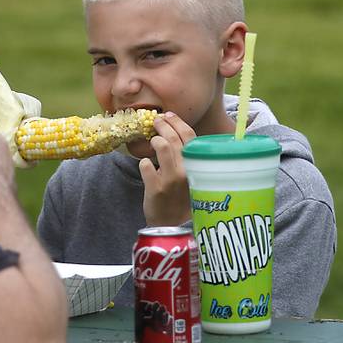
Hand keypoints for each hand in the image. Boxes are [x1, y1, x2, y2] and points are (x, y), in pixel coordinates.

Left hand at [138, 111, 194, 225]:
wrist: (173, 227)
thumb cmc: (183, 199)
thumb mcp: (193, 177)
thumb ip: (187, 158)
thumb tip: (174, 133)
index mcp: (199, 167)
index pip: (191, 137)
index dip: (178, 123)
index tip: (169, 115)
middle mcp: (187, 171)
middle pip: (175, 138)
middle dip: (163, 124)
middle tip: (156, 121)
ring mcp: (171, 180)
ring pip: (162, 147)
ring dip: (154, 140)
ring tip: (152, 141)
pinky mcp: (156, 188)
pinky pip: (145, 165)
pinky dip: (144, 162)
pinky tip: (146, 166)